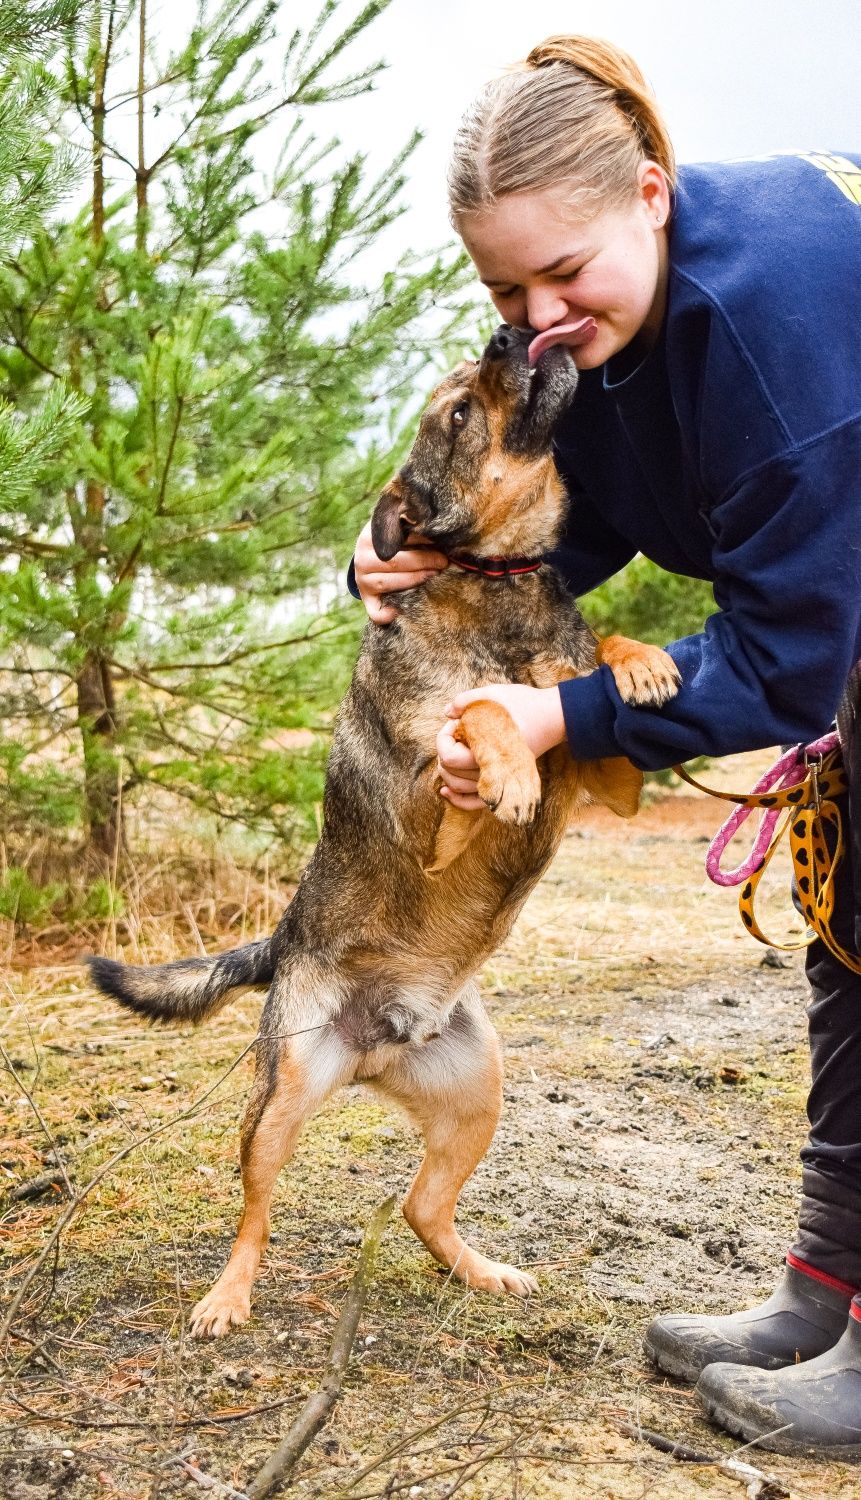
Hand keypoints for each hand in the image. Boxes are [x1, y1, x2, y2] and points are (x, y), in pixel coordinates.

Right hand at [354, 519, 447, 623]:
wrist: (371, 558)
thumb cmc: (394, 543)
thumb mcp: (397, 529)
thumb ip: (410, 526)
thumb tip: (436, 527)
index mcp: (369, 537)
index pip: (395, 538)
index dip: (420, 539)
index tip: (439, 540)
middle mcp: (362, 559)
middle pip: (394, 562)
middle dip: (423, 561)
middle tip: (444, 561)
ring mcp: (362, 580)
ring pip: (388, 583)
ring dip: (414, 581)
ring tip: (435, 575)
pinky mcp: (366, 598)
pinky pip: (375, 612)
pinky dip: (386, 615)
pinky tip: (400, 611)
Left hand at [436, 684, 566, 810]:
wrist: (555, 717)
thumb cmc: (525, 704)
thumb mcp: (493, 693)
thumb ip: (466, 700)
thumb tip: (447, 713)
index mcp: (488, 747)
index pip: (448, 756)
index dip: (443, 738)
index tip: (455, 721)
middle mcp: (492, 768)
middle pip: (451, 773)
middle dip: (444, 751)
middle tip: (456, 732)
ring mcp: (499, 777)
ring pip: (460, 788)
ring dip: (447, 773)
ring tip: (450, 752)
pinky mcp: (505, 782)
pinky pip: (477, 803)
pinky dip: (459, 800)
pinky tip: (446, 791)